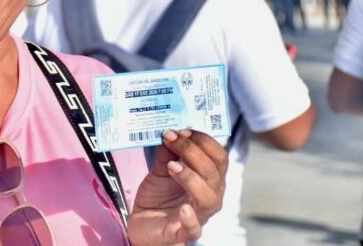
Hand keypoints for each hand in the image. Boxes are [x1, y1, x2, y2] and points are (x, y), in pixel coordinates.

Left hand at [127, 129, 226, 245]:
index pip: (218, 156)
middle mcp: (209, 196)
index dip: (203, 140)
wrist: (143, 224)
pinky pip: (193, 229)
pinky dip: (190, 218)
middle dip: (192, 151)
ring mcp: (198, 215)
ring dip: (191, 177)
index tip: (181, 130)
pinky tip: (183, 208)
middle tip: (171, 139)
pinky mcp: (182, 232)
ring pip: (208, 198)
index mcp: (209, 178)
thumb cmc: (159, 196)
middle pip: (213, 172)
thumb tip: (168, 131)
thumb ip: (167, 152)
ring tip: (172, 166)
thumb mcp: (161, 169)